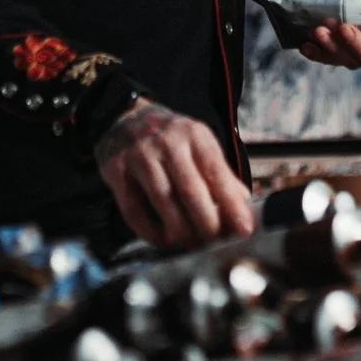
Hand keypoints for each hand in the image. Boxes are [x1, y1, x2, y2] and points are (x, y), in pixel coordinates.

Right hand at [95, 100, 254, 247]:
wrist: (126, 116)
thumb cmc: (171, 138)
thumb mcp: (199, 144)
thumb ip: (220, 174)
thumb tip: (244, 209)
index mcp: (195, 135)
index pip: (217, 172)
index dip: (232, 204)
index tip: (244, 229)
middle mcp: (168, 143)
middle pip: (190, 190)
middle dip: (207, 223)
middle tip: (215, 243)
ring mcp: (140, 156)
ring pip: (163, 201)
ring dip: (181, 230)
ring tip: (192, 243)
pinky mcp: (116, 171)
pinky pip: (134, 209)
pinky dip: (150, 231)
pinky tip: (164, 239)